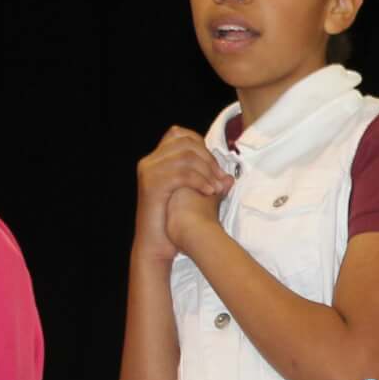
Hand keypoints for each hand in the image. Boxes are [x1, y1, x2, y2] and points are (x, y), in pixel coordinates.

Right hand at [138, 126, 235, 260]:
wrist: (156, 244)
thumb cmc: (173, 223)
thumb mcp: (192, 197)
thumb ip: (207, 182)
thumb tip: (229, 177)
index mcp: (157, 160)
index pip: (180, 135)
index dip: (202, 146)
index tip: (216, 168)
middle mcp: (150, 162)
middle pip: (185, 143)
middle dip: (208, 159)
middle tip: (220, 179)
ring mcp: (149, 172)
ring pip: (186, 157)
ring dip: (206, 171)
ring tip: (216, 188)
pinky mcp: (152, 185)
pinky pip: (181, 174)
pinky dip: (199, 181)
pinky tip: (209, 192)